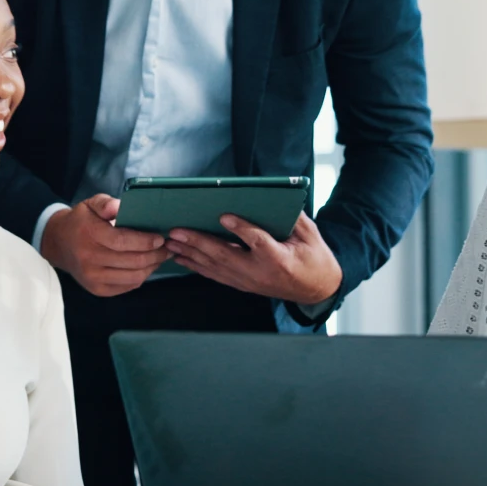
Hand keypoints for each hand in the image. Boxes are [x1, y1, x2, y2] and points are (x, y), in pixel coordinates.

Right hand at [40, 193, 167, 296]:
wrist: (58, 244)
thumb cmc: (81, 221)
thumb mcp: (91, 204)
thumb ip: (106, 203)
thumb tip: (120, 207)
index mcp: (89, 234)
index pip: (122, 241)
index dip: (145, 242)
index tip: (160, 238)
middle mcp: (89, 259)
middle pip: (131, 261)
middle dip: (155, 255)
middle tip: (166, 248)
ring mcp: (92, 278)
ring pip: (132, 277)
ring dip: (151, 268)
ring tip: (160, 257)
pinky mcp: (96, 289)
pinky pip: (126, 287)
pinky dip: (140, 277)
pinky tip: (146, 267)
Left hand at [166, 212, 342, 306]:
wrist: (316, 289)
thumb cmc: (313, 258)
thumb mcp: (310, 235)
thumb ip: (293, 217)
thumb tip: (277, 196)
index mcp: (279, 258)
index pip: (258, 241)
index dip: (241, 229)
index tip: (224, 216)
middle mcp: (259, 272)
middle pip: (225, 256)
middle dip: (198, 242)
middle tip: (177, 231)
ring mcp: (249, 281)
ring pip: (215, 267)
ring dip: (191, 254)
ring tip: (171, 243)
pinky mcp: (242, 285)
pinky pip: (215, 275)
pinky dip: (196, 266)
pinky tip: (182, 258)